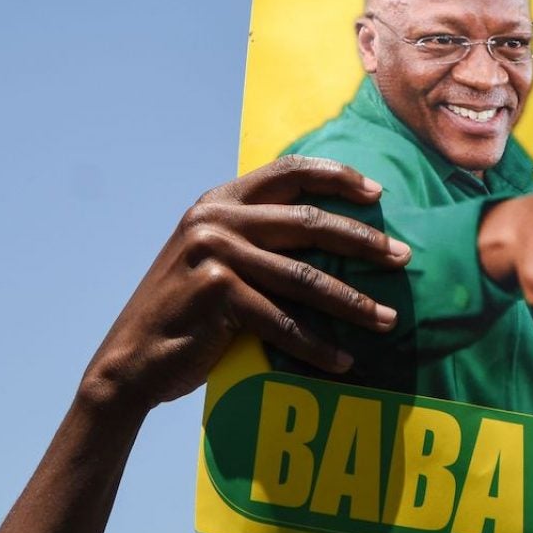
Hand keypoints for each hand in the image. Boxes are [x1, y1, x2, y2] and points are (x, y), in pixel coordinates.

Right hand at [78, 154, 410, 414]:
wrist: (131, 359)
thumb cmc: (186, 312)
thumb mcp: (215, 256)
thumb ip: (256, 236)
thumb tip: (332, 235)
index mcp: (218, 201)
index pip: (289, 171)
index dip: (337, 177)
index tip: (378, 194)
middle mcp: (215, 219)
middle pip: (309, 222)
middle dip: (363, 241)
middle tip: (402, 258)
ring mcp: (215, 253)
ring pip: (305, 277)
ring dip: (353, 302)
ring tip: (387, 318)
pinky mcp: (218, 292)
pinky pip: (283, 322)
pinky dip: (317, 346)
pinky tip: (344, 361)